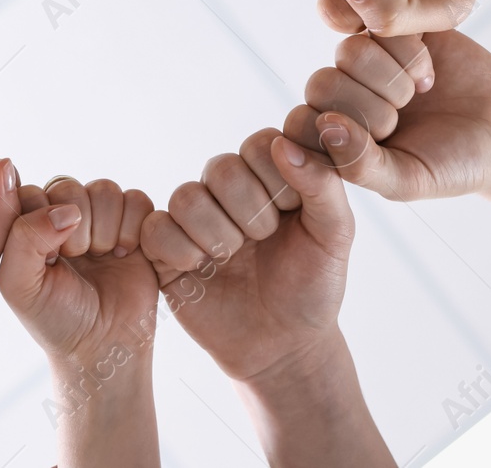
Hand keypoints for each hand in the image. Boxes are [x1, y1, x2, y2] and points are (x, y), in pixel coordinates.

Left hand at [0, 176, 156, 365]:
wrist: (106, 346)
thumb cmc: (57, 319)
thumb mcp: (20, 285)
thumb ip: (22, 238)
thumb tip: (65, 209)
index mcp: (29, 224)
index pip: (29, 192)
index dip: (41, 223)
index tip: (49, 260)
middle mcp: (63, 215)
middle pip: (69, 187)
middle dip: (77, 229)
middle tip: (79, 260)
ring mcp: (101, 217)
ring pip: (105, 190)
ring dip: (106, 229)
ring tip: (104, 258)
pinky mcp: (135, 223)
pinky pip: (137, 200)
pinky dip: (134, 228)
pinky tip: (125, 254)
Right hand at [139, 131, 351, 382]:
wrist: (284, 346)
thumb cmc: (312, 287)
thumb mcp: (335, 235)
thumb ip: (323, 185)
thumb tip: (282, 144)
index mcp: (267, 176)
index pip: (258, 144)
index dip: (275, 180)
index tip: (292, 213)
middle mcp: (227, 191)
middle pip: (220, 168)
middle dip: (249, 213)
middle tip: (263, 242)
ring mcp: (193, 220)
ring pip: (186, 198)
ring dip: (217, 237)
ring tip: (233, 260)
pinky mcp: (164, 250)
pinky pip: (155, 230)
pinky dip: (182, 253)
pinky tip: (202, 272)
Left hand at [284, 30, 490, 203]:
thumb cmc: (452, 166)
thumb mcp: (408, 180)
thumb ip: (361, 166)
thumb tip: (324, 126)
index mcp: (333, 137)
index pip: (300, 125)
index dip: (339, 132)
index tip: (380, 144)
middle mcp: (343, 96)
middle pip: (321, 83)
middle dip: (370, 107)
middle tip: (402, 118)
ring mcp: (368, 61)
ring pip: (349, 52)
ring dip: (391, 78)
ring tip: (417, 94)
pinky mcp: (396, 31)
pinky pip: (382, 24)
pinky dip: (409, 53)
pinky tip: (429, 73)